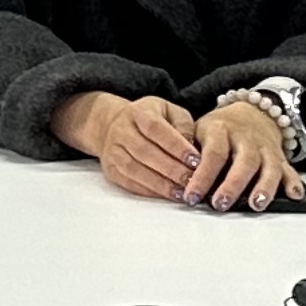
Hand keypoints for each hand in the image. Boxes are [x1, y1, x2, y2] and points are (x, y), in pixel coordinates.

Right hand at [52, 89, 204, 202]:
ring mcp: (112, 151)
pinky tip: (166, 194)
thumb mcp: (169, 111)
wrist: (112, 125)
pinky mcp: (110, 169)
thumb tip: (191, 148)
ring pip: (134, 169)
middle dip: (171, 169)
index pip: (156, 128)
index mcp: (138, 113)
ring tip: (181, 192)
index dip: (176, 146)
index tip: (196, 160)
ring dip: (160, 183)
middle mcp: (121, 130)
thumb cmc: (149, 119)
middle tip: (192, 181)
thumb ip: (183, 125)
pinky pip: (128, 182)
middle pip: (145, 152)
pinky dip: (148, 191)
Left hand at [182, 99, 304, 213]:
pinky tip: (294, 196)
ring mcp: (265, 148)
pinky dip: (293, 183)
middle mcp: (246, 138)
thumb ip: (190, 152)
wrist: (250, 113)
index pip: (213, 153)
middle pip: (243, 161)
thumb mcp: (198, 131)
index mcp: (221, 129)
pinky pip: (290, 170)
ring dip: (264, 187)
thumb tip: (176, 179)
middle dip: (232, 185)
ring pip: (269, 167)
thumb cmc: (219, 129)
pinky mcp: (280, 157)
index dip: (202, 175)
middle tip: (221, 204)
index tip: (192, 195)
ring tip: (256, 205)